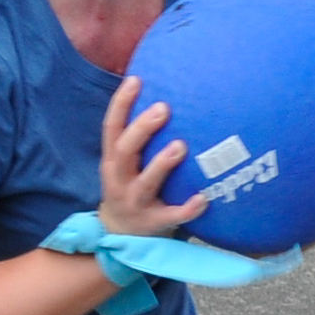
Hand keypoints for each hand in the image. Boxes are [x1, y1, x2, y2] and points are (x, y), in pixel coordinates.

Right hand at [98, 75, 207, 235]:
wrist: (120, 235)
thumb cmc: (130, 185)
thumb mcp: (125, 162)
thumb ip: (138, 136)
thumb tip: (164, 94)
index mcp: (112, 161)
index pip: (111, 128)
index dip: (121, 104)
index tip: (136, 80)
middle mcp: (119, 180)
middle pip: (124, 151)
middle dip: (141, 129)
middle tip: (163, 108)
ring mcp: (134, 203)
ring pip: (144, 184)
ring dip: (161, 164)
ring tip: (180, 146)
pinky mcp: (152, 223)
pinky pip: (170, 216)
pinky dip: (186, 209)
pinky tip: (203, 199)